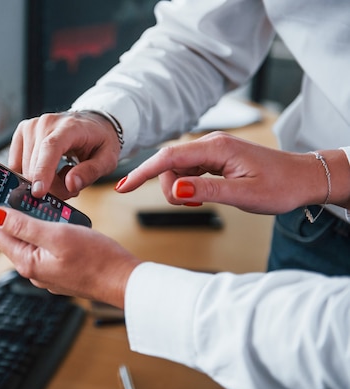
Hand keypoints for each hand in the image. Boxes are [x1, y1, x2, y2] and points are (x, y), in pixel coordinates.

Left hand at [0, 206, 139, 308]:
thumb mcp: (57, 235)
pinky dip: (38, 230)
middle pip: (8, 237)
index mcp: (28, 262)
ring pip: (25, 240)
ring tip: (18, 201)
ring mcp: (45, 271)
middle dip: (0, 215)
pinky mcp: (58, 269)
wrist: (124, 281)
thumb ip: (24, 225)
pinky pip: (40, 246)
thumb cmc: (97, 260)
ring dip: (20, 221)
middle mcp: (33, 269)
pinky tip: (45, 219)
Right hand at [10, 111, 121, 199]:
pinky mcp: (21, 134)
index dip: (43, 171)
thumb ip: (91, 172)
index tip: (39, 192)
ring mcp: (30, 127)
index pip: (51, 147)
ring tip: (62, 177)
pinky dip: (32, 176)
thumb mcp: (107, 159)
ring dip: (43, 182)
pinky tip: (48, 172)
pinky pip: (17, 166)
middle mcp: (45, 123)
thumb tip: (71, 184)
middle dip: (52, 187)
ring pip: (25, 169)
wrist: (91, 124)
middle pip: (36, 165)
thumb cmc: (98, 141)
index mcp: (69, 126)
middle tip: (70, 188)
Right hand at [115, 131, 329, 214]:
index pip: (168, 158)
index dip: (142, 173)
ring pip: (177, 169)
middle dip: (170, 188)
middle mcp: (211, 144)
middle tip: (192, 205)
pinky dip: (188, 186)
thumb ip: (207, 191)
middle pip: (169, 164)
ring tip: (202, 201)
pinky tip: (201, 195)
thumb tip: (176, 189)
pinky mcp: (215, 158)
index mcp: (216, 149)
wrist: (305, 178)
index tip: (122, 187)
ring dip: (180, 189)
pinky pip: (189, 170)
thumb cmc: (281, 186)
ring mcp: (213, 151)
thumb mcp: (244, 195)